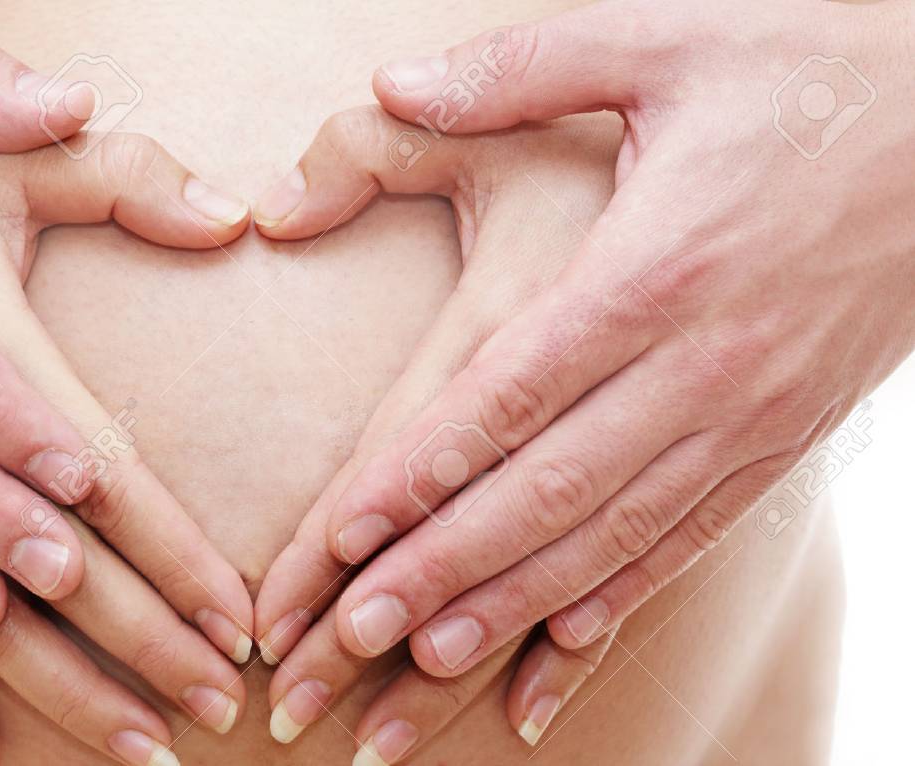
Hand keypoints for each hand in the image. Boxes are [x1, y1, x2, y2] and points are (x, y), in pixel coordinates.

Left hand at [267, 0, 914, 750]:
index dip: (422, 471)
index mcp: (657, 266)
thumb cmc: (810, 68)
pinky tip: (561, 645)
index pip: (511, 392)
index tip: (344, 533)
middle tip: (356, 636)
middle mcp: (704, 361)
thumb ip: (522, 68)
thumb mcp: (667, 40)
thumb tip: (391, 79)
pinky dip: (622, 596)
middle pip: (550, 489)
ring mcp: (753, 411)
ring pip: (615, 534)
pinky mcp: (786, 435)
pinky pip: (692, 536)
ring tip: (429, 661)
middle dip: (444, 568)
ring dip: (517, 604)